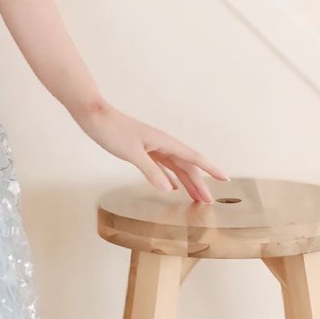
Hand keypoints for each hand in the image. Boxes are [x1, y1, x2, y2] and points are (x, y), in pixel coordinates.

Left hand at [72, 99, 228, 202]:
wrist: (94, 116)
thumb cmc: (112, 130)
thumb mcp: (132, 152)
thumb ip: (150, 171)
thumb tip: (169, 189)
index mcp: (165, 142)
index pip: (194, 157)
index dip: (210, 168)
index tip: (225, 178)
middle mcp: (163, 144)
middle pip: (187, 166)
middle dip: (200, 183)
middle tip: (209, 202)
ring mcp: (153, 148)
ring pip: (176, 168)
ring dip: (186, 182)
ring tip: (195, 198)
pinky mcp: (142, 151)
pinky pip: (162, 167)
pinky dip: (170, 178)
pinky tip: (173, 188)